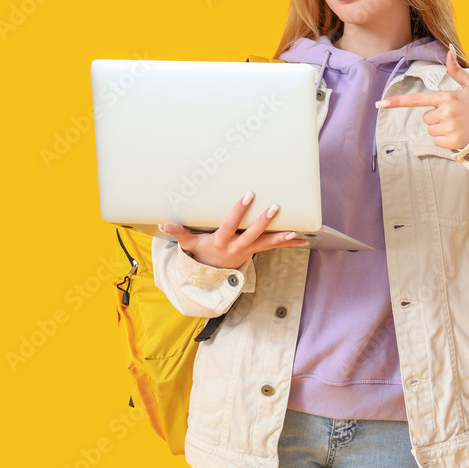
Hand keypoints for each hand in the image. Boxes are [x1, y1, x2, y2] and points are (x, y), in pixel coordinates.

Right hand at [159, 191, 308, 269]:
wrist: (212, 273)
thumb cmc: (202, 252)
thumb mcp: (190, 244)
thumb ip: (179, 233)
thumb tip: (164, 223)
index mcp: (222, 242)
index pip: (231, 224)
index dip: (239, 211)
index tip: (247, 195)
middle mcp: (237, 248)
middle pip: (253, 235)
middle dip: (264, 222)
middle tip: (275, 208)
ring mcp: (249, 251)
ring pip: (268, 244)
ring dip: (283, 237)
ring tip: (298, 232)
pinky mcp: (257, 251)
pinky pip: (274, 247)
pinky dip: (289, 243)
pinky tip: (304, 240)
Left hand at [374, 44, 468, 149]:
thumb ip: (456, 70)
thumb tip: (449, 51)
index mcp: (447, 97)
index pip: (418, 99)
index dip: (398, 102)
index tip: (381, 104)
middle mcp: (446, 112)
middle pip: (425, 118)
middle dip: (436, 118)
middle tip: (454, 116)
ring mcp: (449, 127)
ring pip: (430, 130)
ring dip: (440, 129)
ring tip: (457, 125)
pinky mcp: (453, 141)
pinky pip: (437, 141)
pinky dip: (446, 140)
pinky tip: (458, 134)